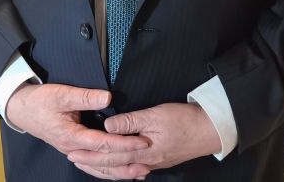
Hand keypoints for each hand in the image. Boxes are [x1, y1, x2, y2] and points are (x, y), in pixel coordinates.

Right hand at [5, 83, 148, 160]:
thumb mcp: (61, 95)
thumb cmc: (41, 101)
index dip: (124, 143)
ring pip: (99, 167)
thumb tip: (107, 97)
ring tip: (139, 172)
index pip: (103, 143)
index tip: (142, 141)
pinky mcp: (75, 149)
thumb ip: (85, 97)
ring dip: (120, 171)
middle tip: (148, 164)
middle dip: (126, 164)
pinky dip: (108, 169)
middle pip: (104, 162)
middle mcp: (74, 148)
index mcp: (72, 136)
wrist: (22, 110)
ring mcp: (74, 151)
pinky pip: (94, 164)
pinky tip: (121, 170)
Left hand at [67, 102, 220, 178]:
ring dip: (104, 168)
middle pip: (114, 165)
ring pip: (123, 170)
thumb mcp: (155, 115)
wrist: (209, 130)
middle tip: (74, 159)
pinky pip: (133, 169)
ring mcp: (153, 163)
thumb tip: (107, 125)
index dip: (91, 152)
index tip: (74, 150)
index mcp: (143, 150)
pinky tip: (117, 169)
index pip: (110, 154)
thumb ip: (130, 121)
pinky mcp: (159, 161)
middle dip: (92, 163)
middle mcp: (146, 161)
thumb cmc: (184, 120)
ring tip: (89, 164)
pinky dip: (120, 169)